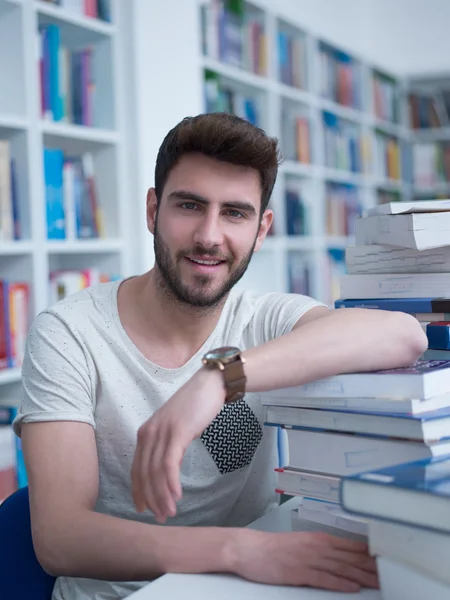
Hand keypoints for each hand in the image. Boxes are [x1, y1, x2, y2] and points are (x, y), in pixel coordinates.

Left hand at [131, 367, 224, 521]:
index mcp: (146, 432)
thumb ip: (167, 445)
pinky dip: (171, 482)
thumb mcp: (175, 427)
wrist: (210, 384)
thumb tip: (167, 468)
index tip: (142, 509)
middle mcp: (149, 432)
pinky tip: (177, 495)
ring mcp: (162, 432)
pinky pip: (170, 463)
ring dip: (162, 496)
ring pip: (156, 471)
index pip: (137, 468)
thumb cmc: (195, 406)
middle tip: (160, 518)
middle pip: (144, 473)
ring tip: (170, 512)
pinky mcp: (177, 432)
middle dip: (150, 499)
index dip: (139, 491)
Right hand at [234, 530, 378, 592]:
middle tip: (390, 575)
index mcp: (319, 539)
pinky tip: (352, 588)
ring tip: (378, 584)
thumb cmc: (274, 548)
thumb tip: (341, 557)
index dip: (370, 555)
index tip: (386, 561)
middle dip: (372, 568)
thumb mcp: (302, 543)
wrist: (250, 549)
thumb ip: (322, 549)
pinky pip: (324, 579)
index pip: (352, 547)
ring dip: (362, 577)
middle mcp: (318, 547)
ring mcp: (309, 559)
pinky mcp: (299, 572)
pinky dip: (340, 583)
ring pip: (342, 569)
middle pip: (351, 558)